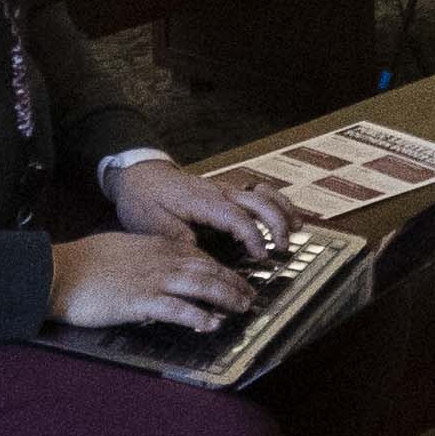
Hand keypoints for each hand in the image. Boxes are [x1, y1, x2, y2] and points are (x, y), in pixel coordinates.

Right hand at [47, 228, 256, 334]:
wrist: (57, 271)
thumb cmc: (82, 262)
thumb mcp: (119, 249)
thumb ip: (143, 257)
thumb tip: (157, 270)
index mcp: (154, 246)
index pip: (198, 256)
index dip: (220, 269)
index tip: (234, 279)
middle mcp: (159, 260)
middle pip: (207, 269)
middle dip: (232, 283)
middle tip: (249, 296)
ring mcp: (151, 280)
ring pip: (200, 285)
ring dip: (225, 297)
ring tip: (241, 308)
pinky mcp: (139, 301)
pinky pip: (177, 308)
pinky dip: (198, 316)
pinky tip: (211, 324)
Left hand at [93, 149, 287, 258]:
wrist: (139, 175)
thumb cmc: (144, 199)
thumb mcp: (153, 224)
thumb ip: (179, 241)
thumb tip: (201, 260)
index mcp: (202, 201)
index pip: (236, 218)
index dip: (252, 237)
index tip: (261, 255)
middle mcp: (218, 192)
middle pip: (259, 202)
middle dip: (276, 223)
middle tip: (282, 248)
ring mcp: (224, 189)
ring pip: (263, 193)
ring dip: (282, 209)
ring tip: (296, 228)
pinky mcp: (225, 191)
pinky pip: (257, 192)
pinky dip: (275, 201)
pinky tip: (284, 214)